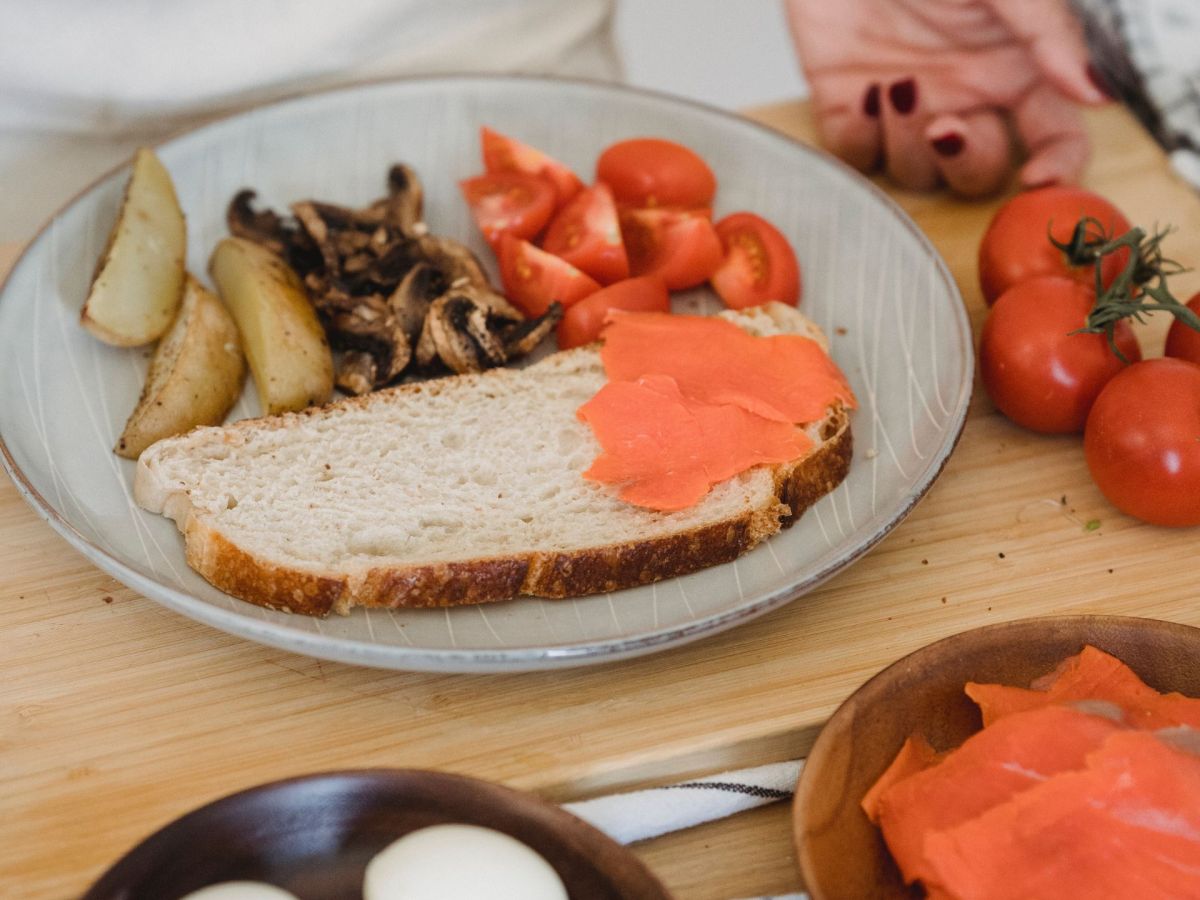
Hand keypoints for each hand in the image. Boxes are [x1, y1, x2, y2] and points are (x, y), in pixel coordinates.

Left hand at [785, 0, 1108, 196]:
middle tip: (946, 126)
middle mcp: (965, 97)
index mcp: (1014, 69)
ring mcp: (907, 109)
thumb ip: (1049, 34)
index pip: (1054, 137)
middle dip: (966, 161)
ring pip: (917, 171)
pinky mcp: (848, 109)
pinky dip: (859, 136)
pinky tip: (861, 95)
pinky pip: (857, 154)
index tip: (1037, 178)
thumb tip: (1097, 93)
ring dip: (907, 143)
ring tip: (895, 88)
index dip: (1056, 168)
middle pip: (980, 172)